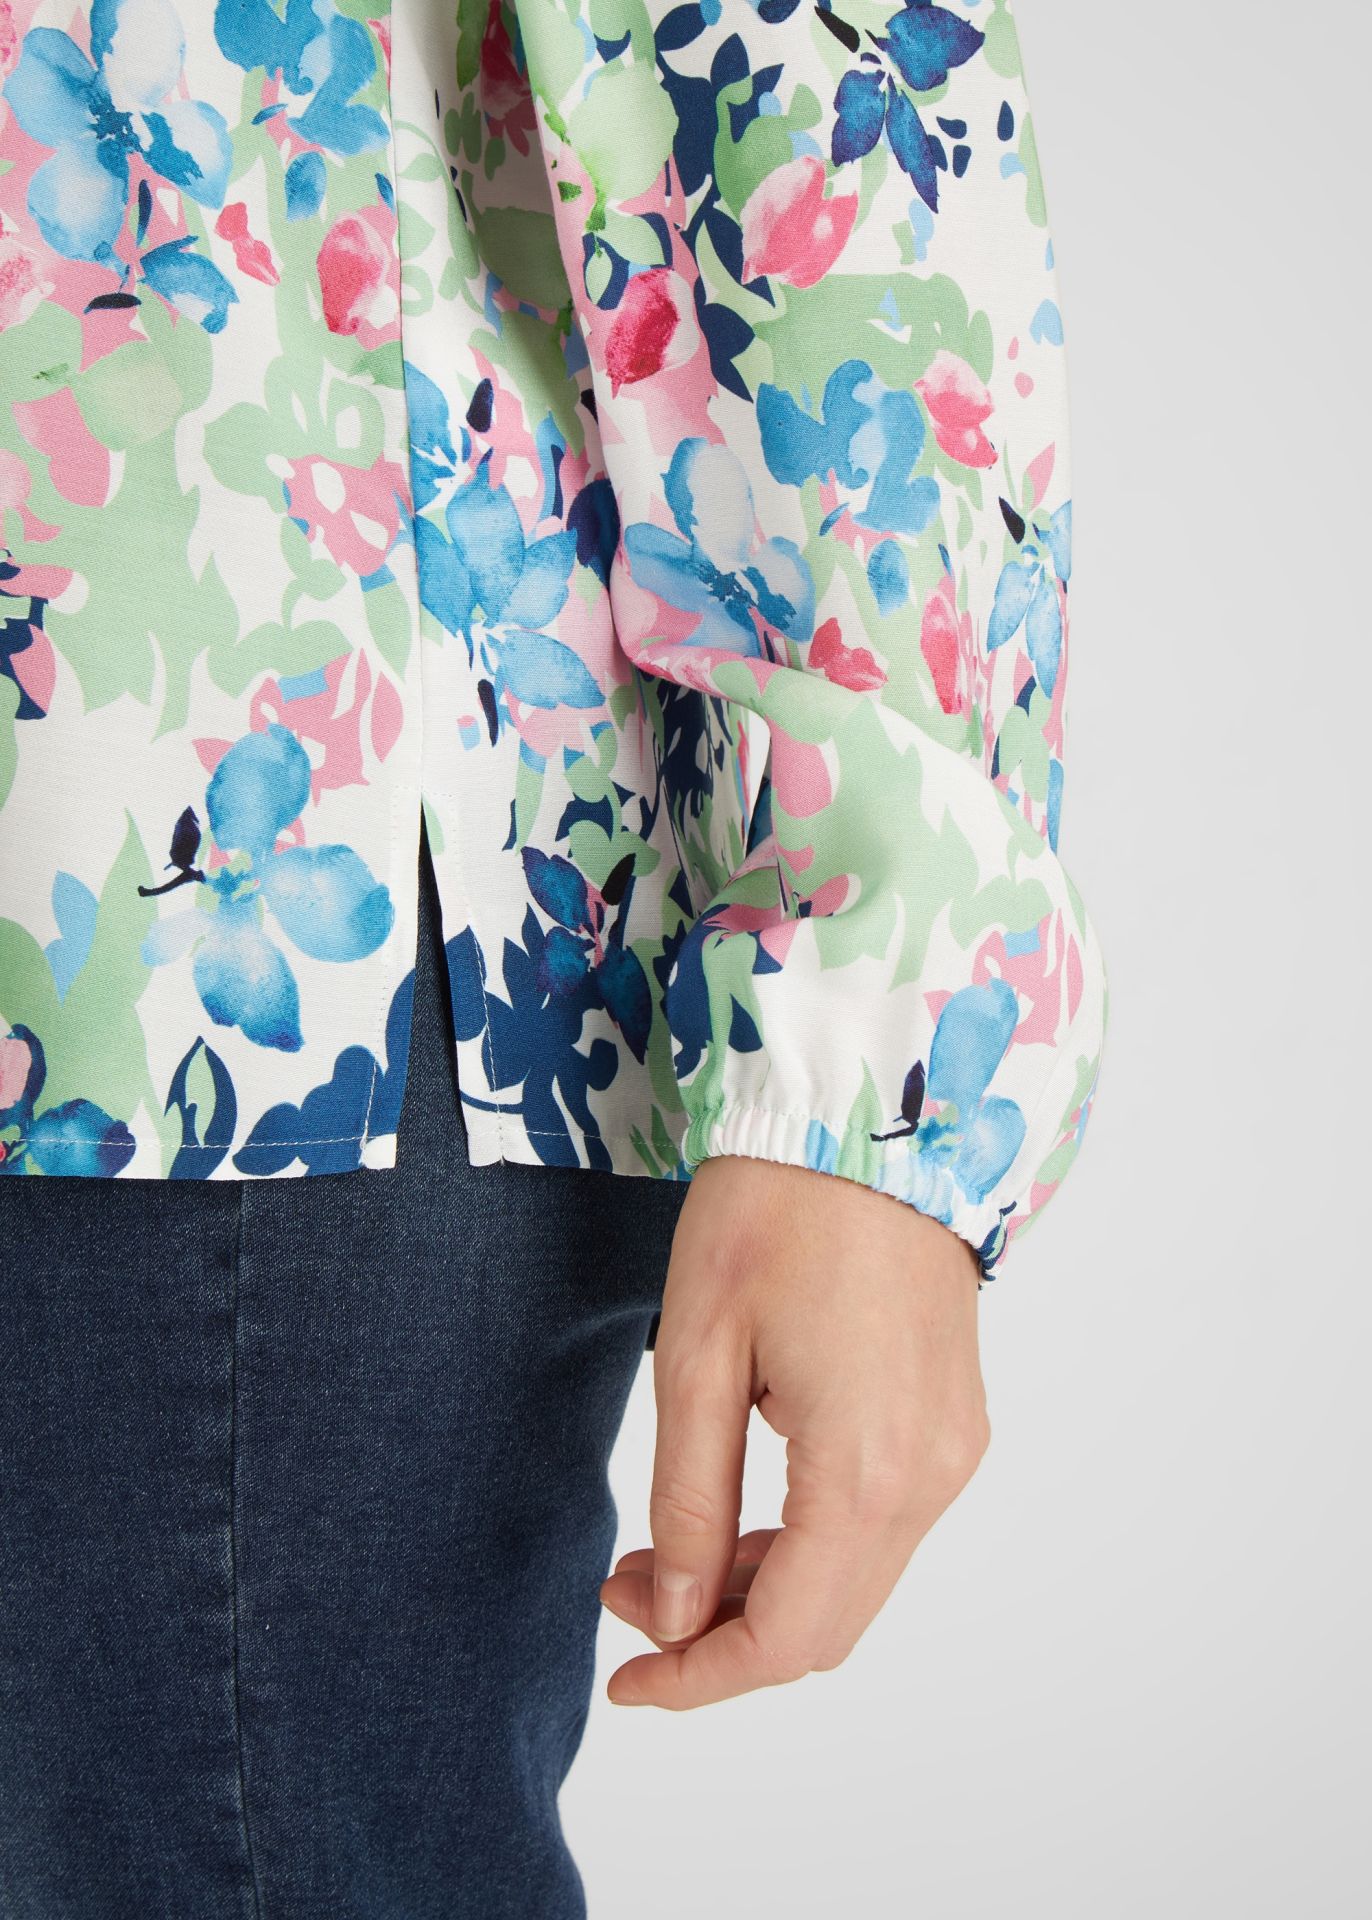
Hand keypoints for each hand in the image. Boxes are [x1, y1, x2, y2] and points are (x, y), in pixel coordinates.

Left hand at [598, 1153, 989, 1708]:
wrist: (872, 1113)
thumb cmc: (775, 1211)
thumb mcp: (698, 1356)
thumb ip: (692, 1499)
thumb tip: (681, 1612)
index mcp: (867, 1471)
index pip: (788, 1638)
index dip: (700, 1678)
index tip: (626, 1680)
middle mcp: (931, 1477)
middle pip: (828, 1624)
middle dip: (720, 1633)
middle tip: (628, 1587)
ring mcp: (952, 1448)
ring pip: (856, 1578)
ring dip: (762, 1588)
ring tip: (667, 1548)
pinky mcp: (952, 1418)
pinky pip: (882, 1523)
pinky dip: (809, 1542)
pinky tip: (742, 1504)